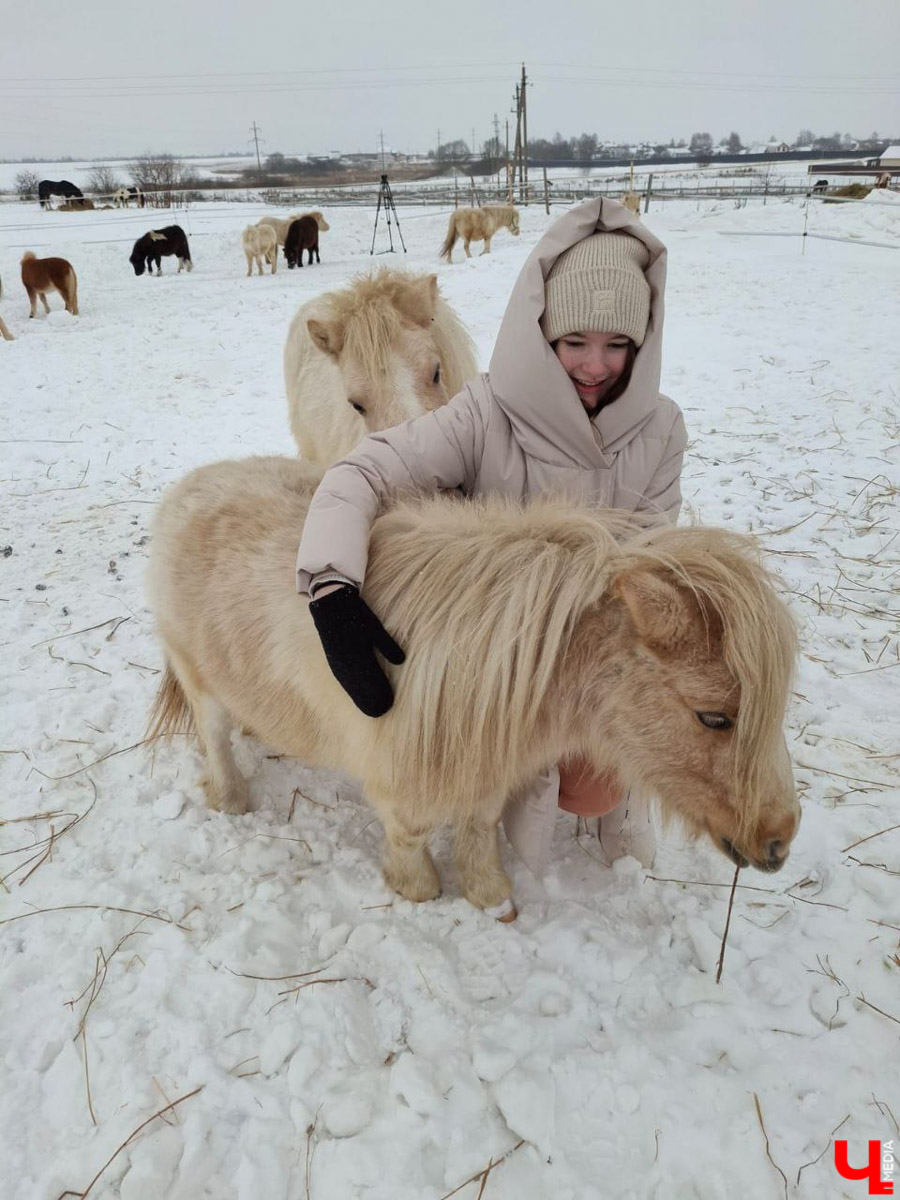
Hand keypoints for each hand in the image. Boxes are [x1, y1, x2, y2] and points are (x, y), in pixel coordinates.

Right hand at [309, 585, 404, 716]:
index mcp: (359, 656)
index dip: (380, 694)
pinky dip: (353, 691)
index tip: (390, 705)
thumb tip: (401, 661)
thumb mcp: (375, 628)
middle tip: (384, 712)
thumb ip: (387, 646)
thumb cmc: (356, 615)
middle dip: (372, 701)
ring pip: (352, 688)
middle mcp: (347, 664)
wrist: (331, 605)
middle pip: (361, 689)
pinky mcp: (334, 662)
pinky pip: (344, 681)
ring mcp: (338, 664)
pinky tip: (358, 697)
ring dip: (361, 699)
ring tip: (372, 710)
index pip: (371, 682)